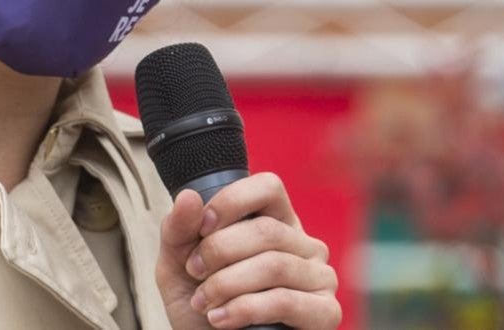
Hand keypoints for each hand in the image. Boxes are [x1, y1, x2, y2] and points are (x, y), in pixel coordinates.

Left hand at [155, 172, 339, 328]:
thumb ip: (178, 230)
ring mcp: (320, 277)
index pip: (268, 187)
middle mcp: (303, 244)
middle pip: (266, 230)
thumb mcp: (178, 264)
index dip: (232, 201)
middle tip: (194, 272)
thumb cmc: (202, 303)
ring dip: (226, 284)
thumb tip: (188, 196)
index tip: (202, 228)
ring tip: (204, 302)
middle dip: (219, 251)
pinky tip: (221, 319)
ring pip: (274, 265)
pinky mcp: (325, 312)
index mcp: (274, 221)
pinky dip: (244, 309)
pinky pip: (285, 300)